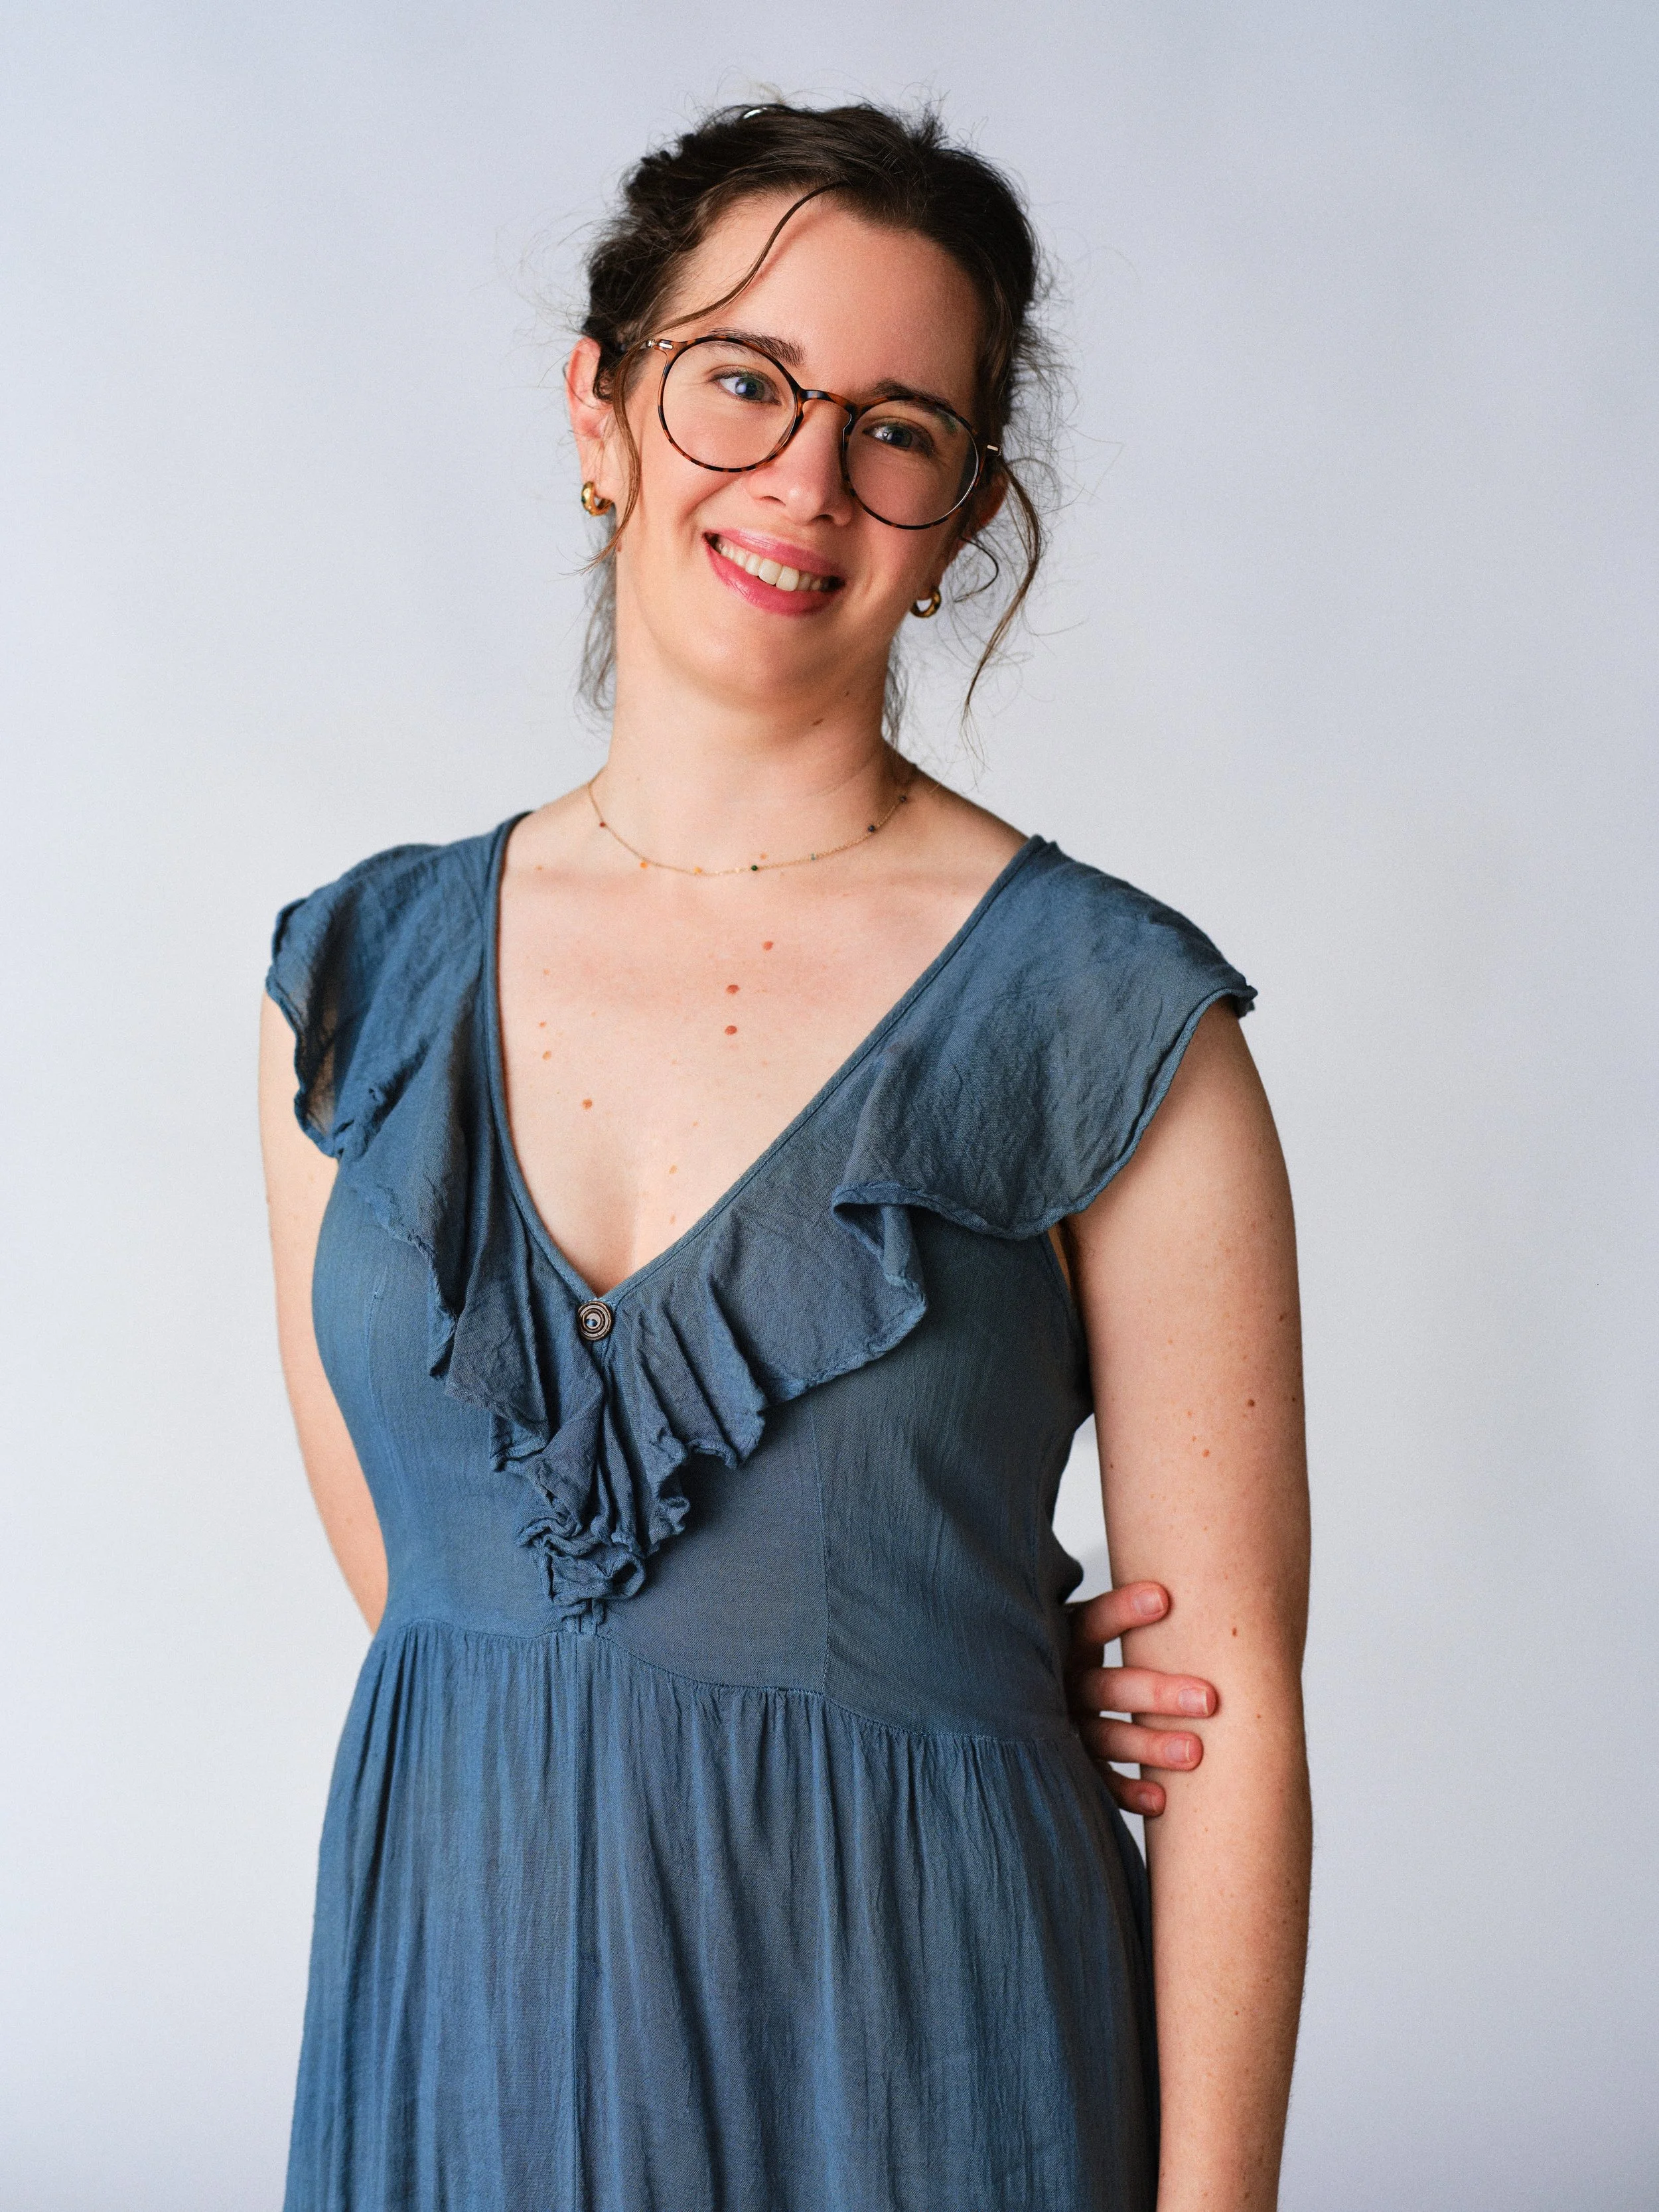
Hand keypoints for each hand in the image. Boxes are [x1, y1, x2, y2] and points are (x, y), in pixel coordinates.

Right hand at [1064, 1581, 1216, 1816]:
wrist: (1007, 1698)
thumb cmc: (1078, 1646)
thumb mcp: (1083, 1618)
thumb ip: (1120, 1605)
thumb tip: (1187, 1558)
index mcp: (1063, 1637)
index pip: (1092, 1621)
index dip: (1124, 1611)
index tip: (1165, 1598)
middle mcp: (1058, 1680)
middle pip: (1107, 1686)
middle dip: (1158, 1692)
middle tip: (1210, 1698)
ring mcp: (1058, 1723)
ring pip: (1104, 1735)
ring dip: (1148, 1745)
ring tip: (1196, 1753)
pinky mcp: (1064, 1760)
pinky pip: (1093, 1780)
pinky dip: (1124, 1790)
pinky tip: (1160, 1800)